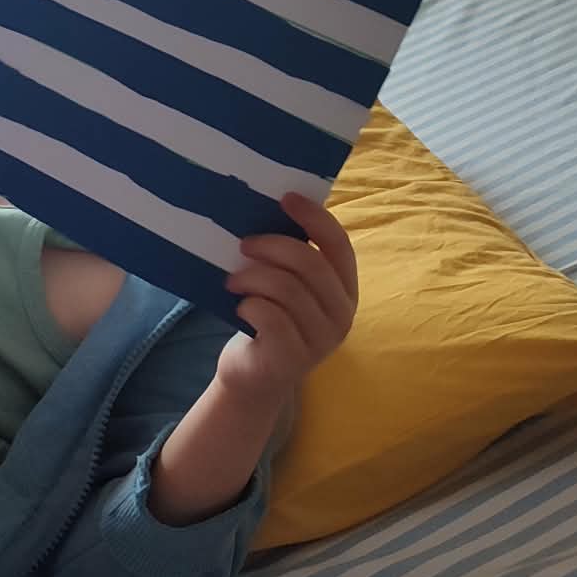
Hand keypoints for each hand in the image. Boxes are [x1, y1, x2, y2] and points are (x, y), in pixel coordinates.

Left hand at [216, 193, 359, 403]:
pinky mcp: (293, 358)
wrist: (253, 378)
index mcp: (344, 288)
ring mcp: (321, 339)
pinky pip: (271, 316)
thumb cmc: (269, 320)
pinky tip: (241, 307)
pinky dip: (249, 304)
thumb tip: (268, 207)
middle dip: (272, 246)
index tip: (285, 198)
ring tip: (232, 280)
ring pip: (287, 288)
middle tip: (243, 244)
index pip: (339, 244)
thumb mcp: (285, 287)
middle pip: (310, 263)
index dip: (315, 217)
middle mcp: (342, 314)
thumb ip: (288, 258)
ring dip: (252, 277)